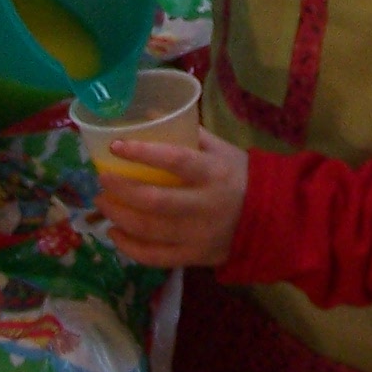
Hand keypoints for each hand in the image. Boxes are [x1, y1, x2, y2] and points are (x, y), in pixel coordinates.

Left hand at [96, 127, 248, 267]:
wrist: (270, 218)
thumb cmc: (239, 176)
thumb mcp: (220, 149)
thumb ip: (187, 133)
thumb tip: (147, 114)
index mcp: (213, 173)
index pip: (175, 160)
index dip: (143, 153)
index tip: (116, 146)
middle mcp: (205, 205)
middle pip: (154, 200)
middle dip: (121, 189)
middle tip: (102, 179)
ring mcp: (199, 235)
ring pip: (150, 230)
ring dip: (119, 216)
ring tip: (102, 202)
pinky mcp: (194, 257)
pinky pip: (155, 257)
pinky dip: (129, 246)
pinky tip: (115, 233)